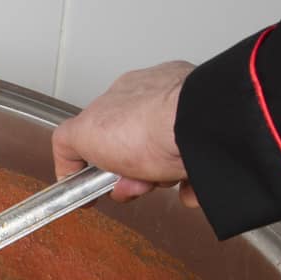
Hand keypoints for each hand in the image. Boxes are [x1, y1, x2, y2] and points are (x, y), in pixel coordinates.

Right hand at [51, 61, 197, 207]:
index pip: (105, 130)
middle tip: (134, 186)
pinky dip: (191, 184)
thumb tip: (65, 160)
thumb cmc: (147, 126)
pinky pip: (198, 168)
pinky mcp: (214, 139)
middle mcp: (161, 101)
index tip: (100, 183)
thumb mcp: (80, 134)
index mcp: (127, 94)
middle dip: (132, 177)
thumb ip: (66, 143)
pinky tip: (189, 186)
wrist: (200, 130)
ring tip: (165, 180)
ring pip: (167, 161)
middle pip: (136, 151)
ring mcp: (190, 118)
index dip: (100, 163)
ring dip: (161, 181)